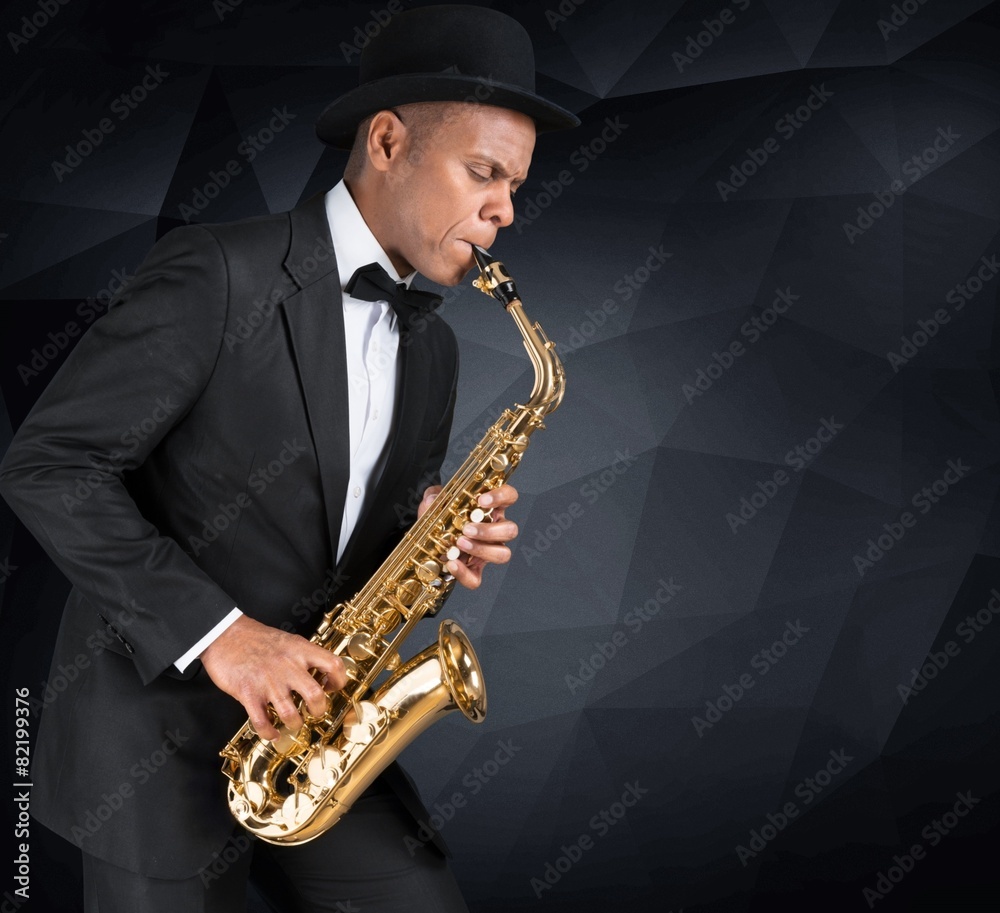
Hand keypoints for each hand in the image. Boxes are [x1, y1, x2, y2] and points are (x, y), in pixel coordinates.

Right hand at [200, 615, 346, 740]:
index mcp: (300, 650)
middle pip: (316, 696)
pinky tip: (272, 732)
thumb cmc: (256, 639)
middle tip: (313, 711)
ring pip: (290, 714)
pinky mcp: (248, 693)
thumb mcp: (288, 640)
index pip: (334, 665)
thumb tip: (320, 673)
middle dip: (318, 710)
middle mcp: (288, 666)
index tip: (332, 688)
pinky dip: (269, 732)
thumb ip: (304, 656)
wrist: (224, 635)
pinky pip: (262, 722)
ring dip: (294, 723)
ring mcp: (268, 681)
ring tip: (293, 722)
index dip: (339, 681)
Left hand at [418, 483, 518, 589]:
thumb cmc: (439, 518)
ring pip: (503, 554)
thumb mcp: (434, 502)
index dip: (501, 497)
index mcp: (490, 509)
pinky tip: (451, 563)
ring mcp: (488, 550)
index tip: (482, 500)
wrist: (427, 541)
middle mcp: (494, 529)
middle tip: (467, 529)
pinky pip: (476, 578)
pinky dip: (464, 573)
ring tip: (460, 543)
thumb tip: (433, 499)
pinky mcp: (475, 569)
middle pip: (510, 530)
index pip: (509, 497)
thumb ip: (433, 496)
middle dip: (490, 530)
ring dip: (482, 549)